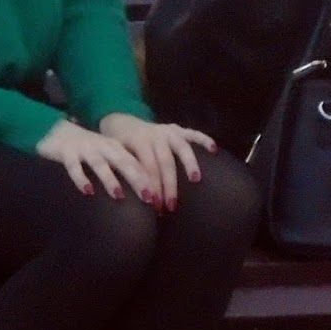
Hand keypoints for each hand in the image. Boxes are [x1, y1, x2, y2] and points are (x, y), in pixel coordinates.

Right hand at [35, 119, 154, 201]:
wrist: (57, 131)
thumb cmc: (88, 150)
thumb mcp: (108, 155)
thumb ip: (124, 168)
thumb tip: (149, 192)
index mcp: (116, 148)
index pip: (137, 163)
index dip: (150, 179)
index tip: (161, 197)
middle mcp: (103, 147)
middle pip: (124, 162)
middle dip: (137, 179)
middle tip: (149, 198)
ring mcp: (85, 149)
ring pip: (100, 164)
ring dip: (110, 179)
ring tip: (119, 196)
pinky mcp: (67, 154)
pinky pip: (74, 167)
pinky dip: (81, 178)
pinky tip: (87, 191)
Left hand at [98, 113, 214, 211]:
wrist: (122, 123)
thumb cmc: (120, 148)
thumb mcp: (117, 156)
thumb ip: (125, 171)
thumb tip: (126, 198)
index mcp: (138, 142)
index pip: (147, 166)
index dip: (151, 185)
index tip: (154, 205)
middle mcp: (155, 135)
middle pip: (165, 161)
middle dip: (168, 185)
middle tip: (171, 206)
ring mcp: (168, 132)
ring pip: (181, 147)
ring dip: (189, 163)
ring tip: (196, 180)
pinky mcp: (178, 129)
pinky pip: (193, 133)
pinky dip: (204, 139)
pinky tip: (214, 149)